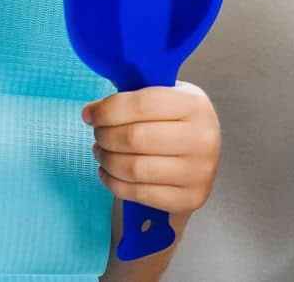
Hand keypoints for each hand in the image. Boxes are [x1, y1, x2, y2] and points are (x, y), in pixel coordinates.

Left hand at [82, 81, 219, 215]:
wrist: (204, 154)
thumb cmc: (175, 120)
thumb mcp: (167, 96)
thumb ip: (134, 94)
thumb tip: (94, 108)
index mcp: (194, 104)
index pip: (140, 105)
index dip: (106, 110)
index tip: (89, 113)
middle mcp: (202, 138)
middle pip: (133, 139)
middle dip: (104, 136)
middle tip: (96, 133)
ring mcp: (199, 172)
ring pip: (133, 169)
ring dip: (107, 160)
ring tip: (100, 151)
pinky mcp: (190, 199)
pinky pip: (139, 193)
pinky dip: (114, 183)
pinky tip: (108, 172)